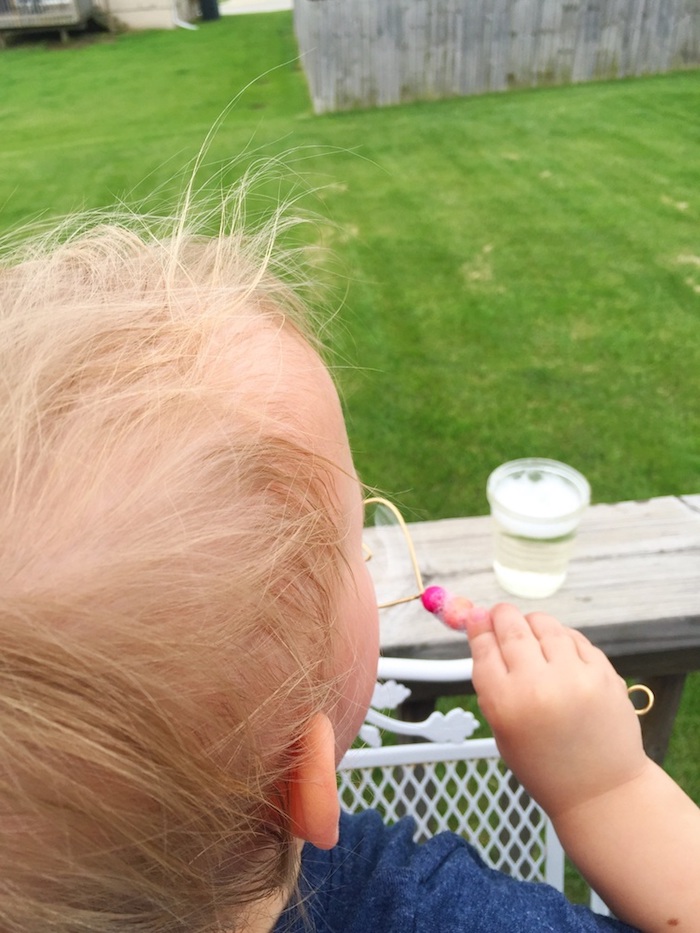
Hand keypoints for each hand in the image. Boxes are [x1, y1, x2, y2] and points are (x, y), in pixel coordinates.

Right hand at [465, 603, 648, 819]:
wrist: (600, 790)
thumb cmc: (544, 764)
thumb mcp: (502, 730)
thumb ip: (492, 682)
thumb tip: (482, 630)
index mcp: (505, 704)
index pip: (483, 647)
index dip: (477, 627)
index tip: (476, 617)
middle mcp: (538, 685)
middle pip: (511, 627)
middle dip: (501, 616)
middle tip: (499, 615)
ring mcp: (574, 676)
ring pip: (544, 624)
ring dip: (532, 624)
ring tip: (531, 635)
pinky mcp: (603, 673)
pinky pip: (574, 638)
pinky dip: (561, 639)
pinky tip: (558, 651)